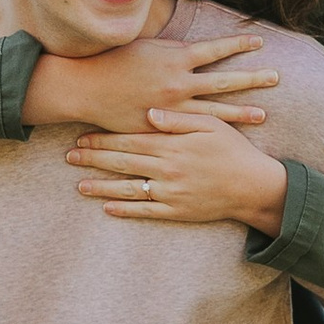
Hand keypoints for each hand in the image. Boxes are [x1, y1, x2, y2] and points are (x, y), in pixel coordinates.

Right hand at [22, 29, 277, 135]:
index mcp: (175, 56)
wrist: (85, 85)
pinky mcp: (161, 126)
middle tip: (278, 78)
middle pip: (224, 82)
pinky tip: (224, 137)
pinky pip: (191, 130)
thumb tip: (187, 41)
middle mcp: (178, 82)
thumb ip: (169, 47)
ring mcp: (171, 107)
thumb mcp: (145, 44)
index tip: (259, 42)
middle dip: (253, 80)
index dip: (239, 45)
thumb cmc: (111, 59)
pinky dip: (210, 132)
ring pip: (214, 111)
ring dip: (240, 113)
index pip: (215, 49)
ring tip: (263, 115)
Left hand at [67, 119, 290, 235]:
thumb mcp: (210, 125)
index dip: (103, 138)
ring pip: (127, 189)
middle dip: (94, 159)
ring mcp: (170, 192)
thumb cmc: (234, 150)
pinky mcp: (177, 211)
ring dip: (101, 187)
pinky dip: (125, 209)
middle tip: (70, 157)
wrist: (253, 186)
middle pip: (122, 162)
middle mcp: (166, 168)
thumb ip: (178, 119)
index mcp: (171, 145)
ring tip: (79, 185)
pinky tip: (107, 207)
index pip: (129, 140)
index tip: (83, 137)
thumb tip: (149, 112)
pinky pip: (145, 211)